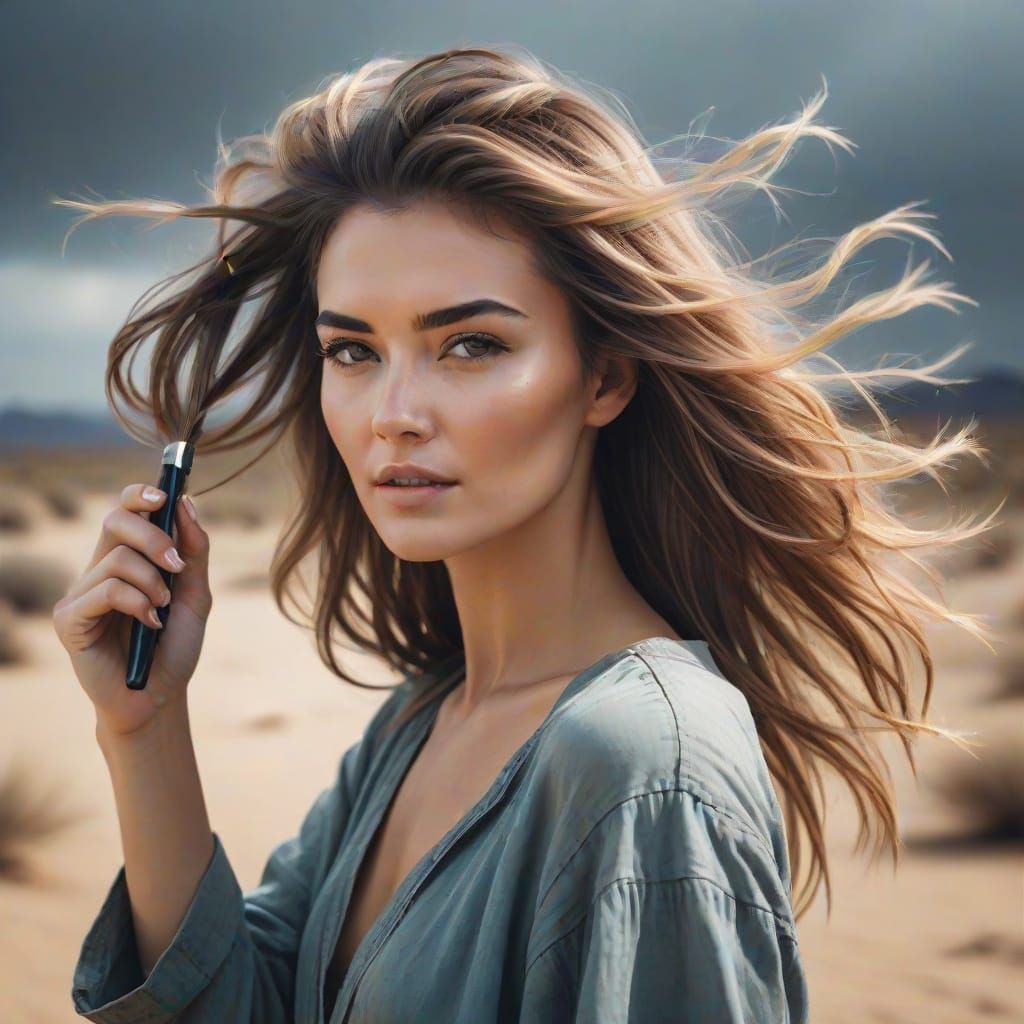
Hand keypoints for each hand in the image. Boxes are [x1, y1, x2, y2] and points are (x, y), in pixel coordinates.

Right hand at [52, 483, 211, 737]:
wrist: (159, 696)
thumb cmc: (173, 646)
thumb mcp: (194, 594)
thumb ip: (194, 551)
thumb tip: (186, 503)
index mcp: (127, 557)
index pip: (124, 509)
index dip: (141, 494)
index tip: (166, 494)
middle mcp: (99, 569)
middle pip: (116, 520)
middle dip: (154, 536)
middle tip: (177, 566)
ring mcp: (81, 593)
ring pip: (118, 558)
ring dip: (152, 582)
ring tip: (162, 610)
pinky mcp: (69, 619)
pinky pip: (106, 590)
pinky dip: (137, 603)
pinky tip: (149, 624)